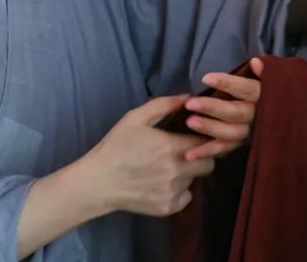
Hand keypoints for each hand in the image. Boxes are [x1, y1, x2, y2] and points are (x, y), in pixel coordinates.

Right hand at [84, 95, 214, 216]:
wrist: (98, 182)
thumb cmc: (116, 146)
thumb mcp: (135, 118)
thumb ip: (164, 105)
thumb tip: (188, 97)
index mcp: (171, 147)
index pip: (207, 143)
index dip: (205, 138)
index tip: (195, 137)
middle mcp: (177, 171)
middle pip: (208, 164)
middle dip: (201, 157)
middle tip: (184, 152)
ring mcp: (173, 192)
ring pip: (194, 180)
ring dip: (187, 173)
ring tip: (168, 167)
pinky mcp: (168, 208)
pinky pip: (186, 197)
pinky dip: (180, 191)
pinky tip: (164, 183)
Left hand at [182, 57, 263, 160]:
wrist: (290, 118)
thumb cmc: (272, 92)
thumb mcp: (273, 79)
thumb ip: (264, 72)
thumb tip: (255, 62)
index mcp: (265, 96)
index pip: (247, 89)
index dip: (228, 84)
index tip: (206, 78)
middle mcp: (259, 116)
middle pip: (236, 113)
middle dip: (213, 108)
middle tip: (190, 103)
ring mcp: (252, 132)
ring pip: (231, 133)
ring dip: (210, 129)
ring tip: (189, 122)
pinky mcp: (244, 144)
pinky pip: (226, 149)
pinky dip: (208, 152)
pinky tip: (189, 154)